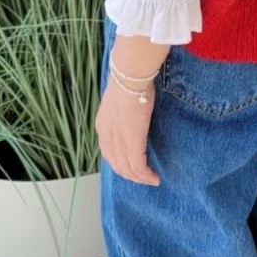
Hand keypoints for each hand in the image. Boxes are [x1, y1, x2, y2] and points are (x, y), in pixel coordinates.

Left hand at [95, 37, 170, 185]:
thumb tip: (131, 110)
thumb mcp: (120, 97)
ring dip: (139, 178)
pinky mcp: (132, 143)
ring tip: (151, 180)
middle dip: (131, 175)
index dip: (120, 162)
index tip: (132, 166)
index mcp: (102, 126)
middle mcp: (106, 137)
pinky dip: (146, 175)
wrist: (130, 76)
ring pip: (127, 169)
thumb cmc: (129, 80)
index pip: (108, 152)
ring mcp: (118, 141)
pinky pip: (138, 167)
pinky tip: (154, 177)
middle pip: (117, 165)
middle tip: (144, 177)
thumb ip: (122, 109)